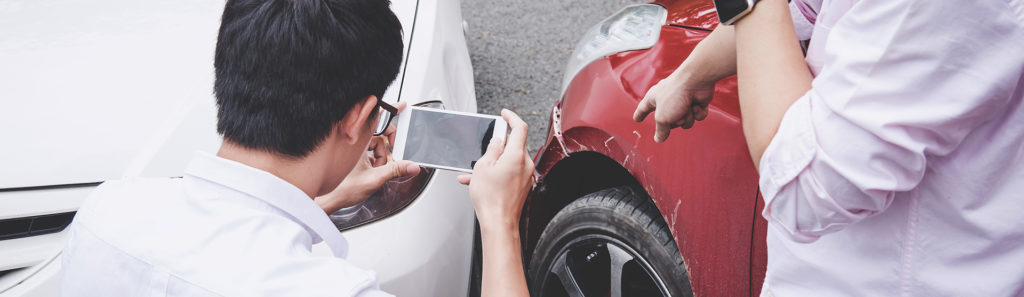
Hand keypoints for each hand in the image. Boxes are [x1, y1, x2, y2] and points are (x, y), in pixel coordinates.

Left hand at [315, 102, 420, 213]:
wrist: (328, 200)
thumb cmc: (342, 188)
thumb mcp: (374, 179)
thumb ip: (395, 170)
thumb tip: (412, 166)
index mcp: (358, 141)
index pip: (377, 119)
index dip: (390, 111)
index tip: (401, 106)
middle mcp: (355, 143)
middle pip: (380, 134)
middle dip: (388, 145)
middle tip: (393, 153)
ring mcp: (354, 150)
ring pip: (376, 146)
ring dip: (381, 157)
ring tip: (377, 170)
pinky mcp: (354, 157)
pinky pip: (370, 153)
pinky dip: (375, 161)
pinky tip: (373, 171)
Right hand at [457, 109, 534, 230]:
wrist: (499, 223)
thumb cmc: (491, 199)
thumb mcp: (483, 167)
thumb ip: (491, 149)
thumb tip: (497, 141)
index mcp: (516, 156)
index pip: (520, 128)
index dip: (512, 118)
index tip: (505, 115)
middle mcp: (525, 165)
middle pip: (515, 144)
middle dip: (500, 143)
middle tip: (487, 145)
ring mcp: (526, 176)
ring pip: (510, 160)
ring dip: (495, 161)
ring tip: (477, 170)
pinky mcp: (523, 186)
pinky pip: (511, 172)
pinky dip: (498, 172)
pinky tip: (482, 180)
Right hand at [633, 70, 715, 142]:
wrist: (696, 81)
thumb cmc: (675, 95)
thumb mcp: (663, 117)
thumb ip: (661, 130)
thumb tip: (659, 139)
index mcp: (654, 98)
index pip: (643, 108)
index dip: (640, 114)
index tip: (637, 119)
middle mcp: (668, 99)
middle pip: (669, 122)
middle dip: (675, 122)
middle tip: (676, 115)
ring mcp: (683, 101)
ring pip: (685, 121)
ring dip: (687, 118)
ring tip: (687, 108)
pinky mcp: (696, 102)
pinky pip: (696, 116)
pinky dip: (697, 113)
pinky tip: (697, 105)